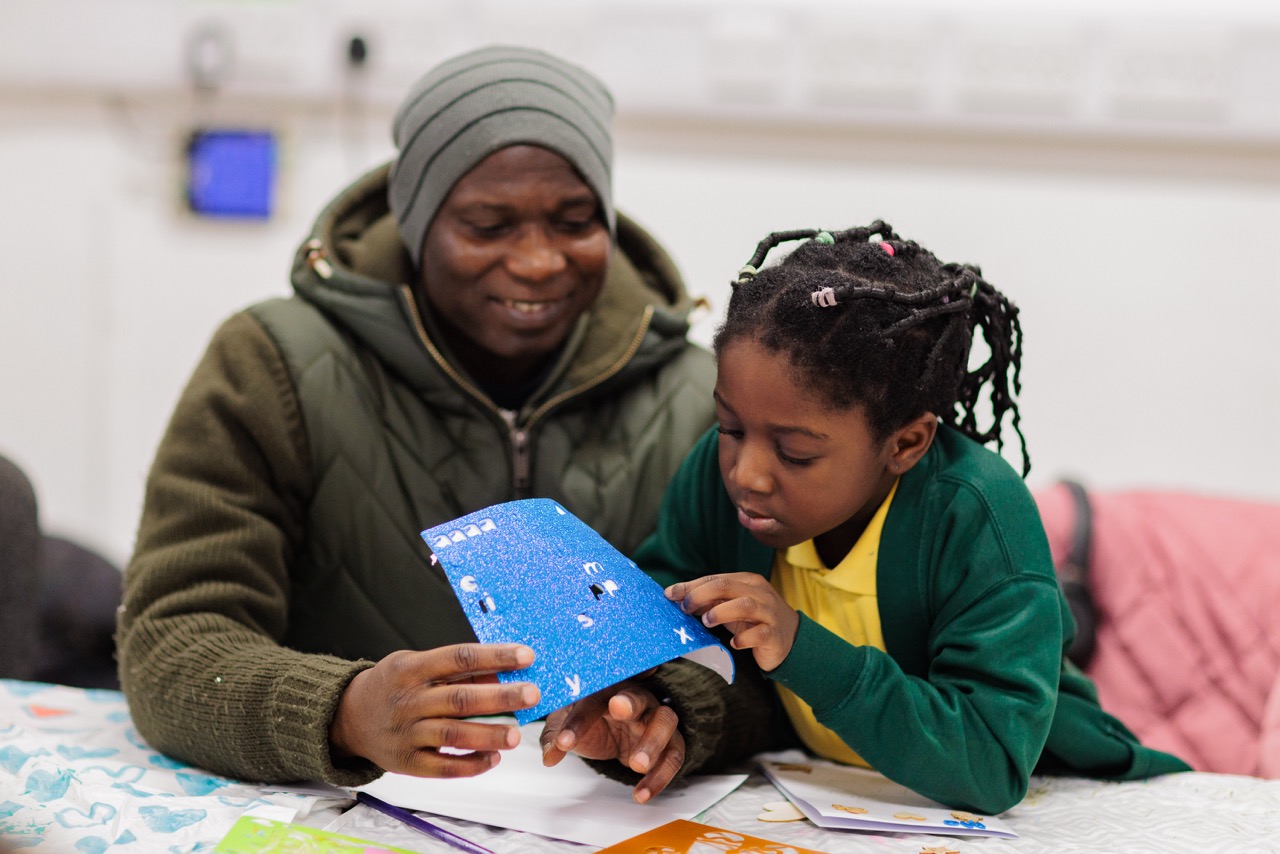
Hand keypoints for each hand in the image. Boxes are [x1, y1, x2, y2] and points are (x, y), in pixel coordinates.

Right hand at [329, 643, 538, 777]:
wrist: (349, 716)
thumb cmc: (394, 684)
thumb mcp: (415, 664)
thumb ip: (455, 670)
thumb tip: (500, 674)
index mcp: (412, 668)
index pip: (458, 658)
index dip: (494, 656)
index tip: (526, 656)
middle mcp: (408, 700)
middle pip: (460, 699)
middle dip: (500, 697)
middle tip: (532, 696)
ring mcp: (406, 733)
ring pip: (453, 735)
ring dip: (488, 735)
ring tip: (517, 735)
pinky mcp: (406, 762)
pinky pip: (442, 768)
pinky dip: (470, 765)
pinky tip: (493, 758)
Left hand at [540, 678, 683, 803]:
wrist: (619, 730)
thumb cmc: (594, 720)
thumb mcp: (568, 724)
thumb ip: (556, 736)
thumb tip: (549, 756)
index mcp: (606, 691)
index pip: (591, 701)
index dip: (577, 720)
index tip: (564, 742)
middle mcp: (635, 699)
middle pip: (637, 695)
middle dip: (629, 703)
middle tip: (618, 710)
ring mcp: (656, 718)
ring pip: (664, 721)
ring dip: (652, 742)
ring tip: (637, 765)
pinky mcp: (671, 741)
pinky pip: (673, 755)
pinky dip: (660, 776)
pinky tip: (642, 794)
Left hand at [665, 573, 799, 670]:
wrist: (790, 639)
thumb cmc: (754, 620)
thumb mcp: (730, 607)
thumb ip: (709, 601)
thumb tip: (678, 598)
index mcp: (746, 581)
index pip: (715, 579)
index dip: (690, 586)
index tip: (669, 594)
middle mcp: (758, 593)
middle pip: (727, 586)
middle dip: (701, 595)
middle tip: (685, 608)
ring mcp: (768, 612)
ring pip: (744, 605)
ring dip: (721, 612)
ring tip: (706, 621)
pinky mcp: (774, 634)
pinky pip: (759, 633)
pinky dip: (744, 638)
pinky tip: (734, 644)